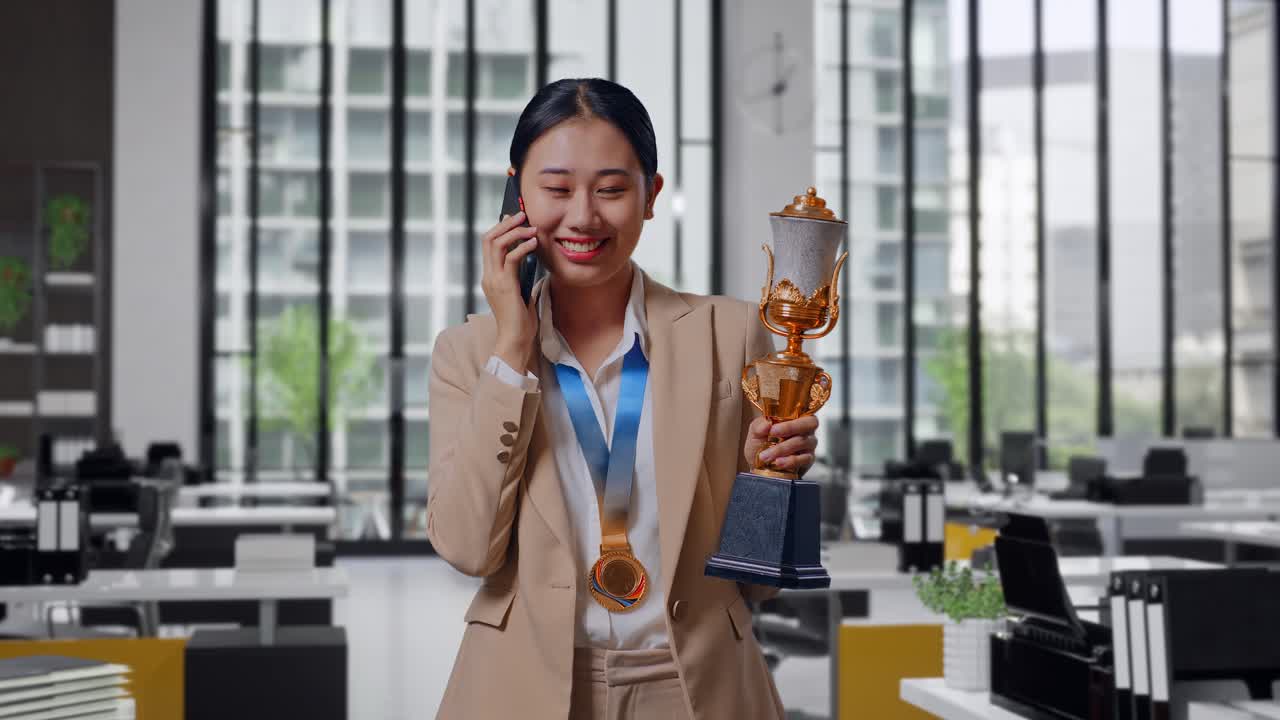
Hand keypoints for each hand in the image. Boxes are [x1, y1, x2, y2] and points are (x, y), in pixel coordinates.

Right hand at [481, 211, 539, 372]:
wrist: (516, 340)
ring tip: (530, 227)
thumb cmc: (521, 321)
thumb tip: (532, 259)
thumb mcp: (522, 293)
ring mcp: (494, 280)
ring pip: (496, 244)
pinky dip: (523, 247)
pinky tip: (535, 243)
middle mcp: (488, 276)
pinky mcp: (504, 286)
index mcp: (490, 277)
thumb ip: (523, 276)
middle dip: (505, 224)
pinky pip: (511, 259)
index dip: (500, 229)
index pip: (489, 245)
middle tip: (522, 215)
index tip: (515, 219)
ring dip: (514, 232)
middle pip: (488, 239)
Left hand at [743, 415, 818, 475]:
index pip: (801, 411)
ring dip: (782, 449)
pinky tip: (778, 462)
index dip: (788, 419)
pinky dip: (790, 460)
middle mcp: (806, 428)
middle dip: (790, 428)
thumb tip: (766, 424)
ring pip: (802, 441)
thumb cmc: (761, 445)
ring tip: (766, 456)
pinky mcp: (809, 459)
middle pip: (809, 423)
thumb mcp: (755, 433)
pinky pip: (804, 458)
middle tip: (772, 435)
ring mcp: (809, 444)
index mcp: (794, 417)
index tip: (772, 429)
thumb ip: (759, 426)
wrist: (760, 466)